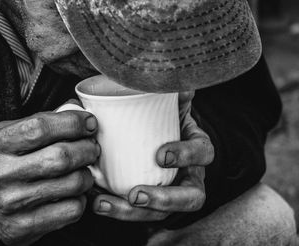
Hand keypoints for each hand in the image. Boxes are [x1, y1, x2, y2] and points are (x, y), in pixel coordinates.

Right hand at [0, 109, 99, 245]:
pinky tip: (73, 192)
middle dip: (87, 148)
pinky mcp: (25, 226)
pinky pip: (71, 210)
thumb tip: (76, 109)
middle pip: (61, 157)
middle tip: (92, 146)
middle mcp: (1, 175)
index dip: (72, 122)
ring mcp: (13, 203)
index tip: (88, 122)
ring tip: (83, 169)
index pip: (40, 128)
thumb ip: (37, 121)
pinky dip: (81, 198)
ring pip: (72, 184)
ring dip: (87, 174)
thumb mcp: (3, 134)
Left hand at [92, 92, 213, 220]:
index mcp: (196, 146)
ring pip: (162, 214)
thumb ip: (169, 90)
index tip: (160, 156)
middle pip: (191, 197)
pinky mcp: (150, 203)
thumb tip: (178, 84)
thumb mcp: (166, 101)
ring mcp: (171, 192)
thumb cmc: (159, 116)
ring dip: (132, 213)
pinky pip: (139, 215)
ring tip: (104, 203)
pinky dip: (116, 210)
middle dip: (164, 200)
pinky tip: (95, 202)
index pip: (203, 153)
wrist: (147, 129)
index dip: (186, 156)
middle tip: (135, 194)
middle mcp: (190, 174)